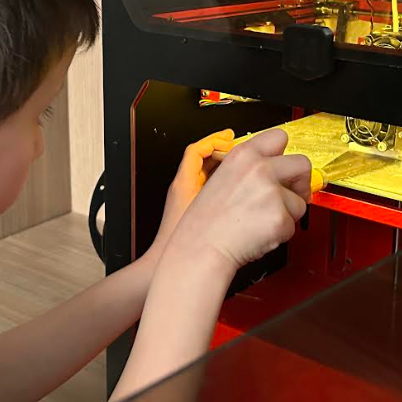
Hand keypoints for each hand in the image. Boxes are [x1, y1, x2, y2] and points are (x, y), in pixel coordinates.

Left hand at [145, 129, 235, 262]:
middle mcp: (183, 187)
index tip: (229, 137)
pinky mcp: (191, 210)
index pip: (196, 150)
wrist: (161, 264)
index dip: (213, 140)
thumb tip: (238, 175)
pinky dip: (220, 183)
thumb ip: (221, 190)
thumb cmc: (176, 242)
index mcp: (183, 182)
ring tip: (240, 165)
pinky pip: (207, 188)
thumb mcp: (203, 210)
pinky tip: (236, 189)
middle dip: (220, 151)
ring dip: (221, 166)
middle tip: (238, 148)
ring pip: (205, 173)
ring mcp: (186, 198)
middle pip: (202, 158)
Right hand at [163, 129, 311, 273]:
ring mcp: (271, 192)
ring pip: (299, 201)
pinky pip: (292, 225)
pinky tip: (258, 233)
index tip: (286, 167)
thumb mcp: (223, 178)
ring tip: (260, 221)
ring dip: (286, 213)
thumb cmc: (207, 221)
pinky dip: (280, 233)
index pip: (278, 137)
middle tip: (294, 194)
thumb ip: (251, 169)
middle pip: (302, 164)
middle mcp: (260, 169)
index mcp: (243, 155)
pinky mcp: (280, 217)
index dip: (286, 155)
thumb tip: (278, 171)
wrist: (201, 248)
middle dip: (302, 181)